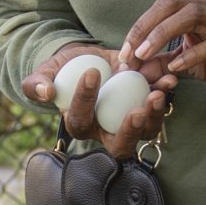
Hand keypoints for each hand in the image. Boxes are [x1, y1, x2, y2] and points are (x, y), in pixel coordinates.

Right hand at [24, 43, 177, 159]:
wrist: (87, 59)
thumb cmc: (62, 70)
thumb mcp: (45, 72)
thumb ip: (37, 83)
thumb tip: (46, 93)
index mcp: (79, 124)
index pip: (81, 119)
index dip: (86, 99)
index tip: (92, 73)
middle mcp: (106, 130)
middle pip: (120, 145)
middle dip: (130, 131)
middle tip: (137, 111)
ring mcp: (128, 120)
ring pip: (145, 132)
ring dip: (154, 115)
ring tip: (158, 93)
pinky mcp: (144, 105)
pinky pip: (158, 109)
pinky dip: (165, 95)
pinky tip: (169, 79)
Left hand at [117, 0, 205, 99]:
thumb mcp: (189, 62)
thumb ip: (164, 62)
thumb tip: (136, 69)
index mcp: (195, 8)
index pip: (161, 8)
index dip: (139, 27)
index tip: (124, 53)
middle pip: (172, 4)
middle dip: (147, 26)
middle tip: (131, 52)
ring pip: (192, 15)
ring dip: (164, 34)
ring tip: (148, 55)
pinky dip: (193, 53)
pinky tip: (178, 68)